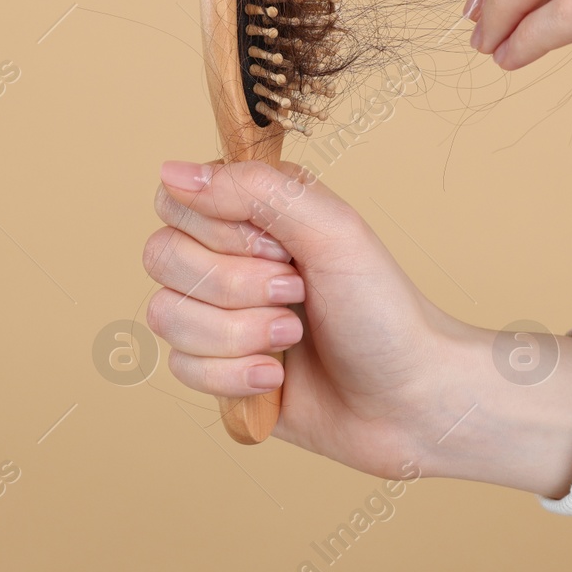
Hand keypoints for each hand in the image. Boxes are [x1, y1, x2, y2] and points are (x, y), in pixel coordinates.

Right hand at [141, 158, 571, 497]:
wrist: (410, 401)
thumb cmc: (384, 313)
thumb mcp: (332, 232)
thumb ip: (255, 191)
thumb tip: (173, 171)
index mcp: (254, 212)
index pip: (175, 199)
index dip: (217, 229)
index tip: (278, 246)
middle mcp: (228, 258)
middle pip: (161, 257)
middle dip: (236, 286)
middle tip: (298, 294)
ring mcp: (220, 316)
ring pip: (166, 316)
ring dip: (239, 334)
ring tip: (294, 340)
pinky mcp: (217, 369)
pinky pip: (181, 368)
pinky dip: (235, 375)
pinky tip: (277, 378)